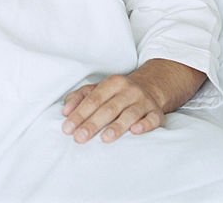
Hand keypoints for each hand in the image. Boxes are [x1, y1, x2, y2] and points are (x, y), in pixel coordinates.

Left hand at [61, 60, 204, 143]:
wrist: (151, 86)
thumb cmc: (118, 92)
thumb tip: (65, 111)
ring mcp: (143, 101)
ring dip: (117, 126)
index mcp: (112, 83)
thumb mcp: (100, 88)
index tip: (68, 128)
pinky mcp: (157, 113)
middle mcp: (128, 91)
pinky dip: (144, 125)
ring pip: (130, 114)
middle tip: (80, 138)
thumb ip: (80, 97)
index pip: (93, 99)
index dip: (80, 113)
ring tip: (105, 138)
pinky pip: (152, 119)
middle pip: (108, 108)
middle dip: (93, 123)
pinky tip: (135, 131)